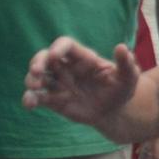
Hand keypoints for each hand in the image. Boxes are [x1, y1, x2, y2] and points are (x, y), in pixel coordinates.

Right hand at [24, 38, 140, 130]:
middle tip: (37, 71)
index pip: (66, 45)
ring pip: (37, 76)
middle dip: (38, 61)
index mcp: (83, 58)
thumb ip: (126, 63)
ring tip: (34, 87)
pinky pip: (37, 97)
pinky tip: (29, 104)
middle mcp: (67, 68)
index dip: (59, 48)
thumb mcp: (129, 78)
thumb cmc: (121, 90)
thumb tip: (121, 47)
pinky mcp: (53, 99)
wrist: (114, 113)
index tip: (55, 55)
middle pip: (45, 57)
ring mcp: (58, 83)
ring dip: (31, 79)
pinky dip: (30, 98)